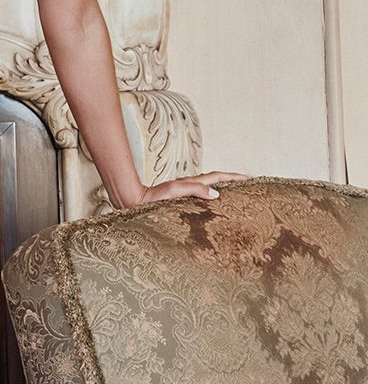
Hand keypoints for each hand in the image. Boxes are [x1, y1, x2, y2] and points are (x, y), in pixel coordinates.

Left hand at [119, 170, 250, 208]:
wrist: (133, 202)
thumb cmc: (151, 198)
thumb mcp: (174, 192)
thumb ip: (194, 190)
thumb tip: (217, 194)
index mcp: (192, 182)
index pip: (218, 177)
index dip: (235, 177)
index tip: (251, 177)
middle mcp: (190, 186)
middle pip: (216, 181)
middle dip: (233, 181)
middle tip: (249, 184)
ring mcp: (185, 193)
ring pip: (209, 189)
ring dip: (224, 189)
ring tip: (237, 195)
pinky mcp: (179, 201)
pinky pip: (201, 197)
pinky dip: (211, 198)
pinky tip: (213, 206)